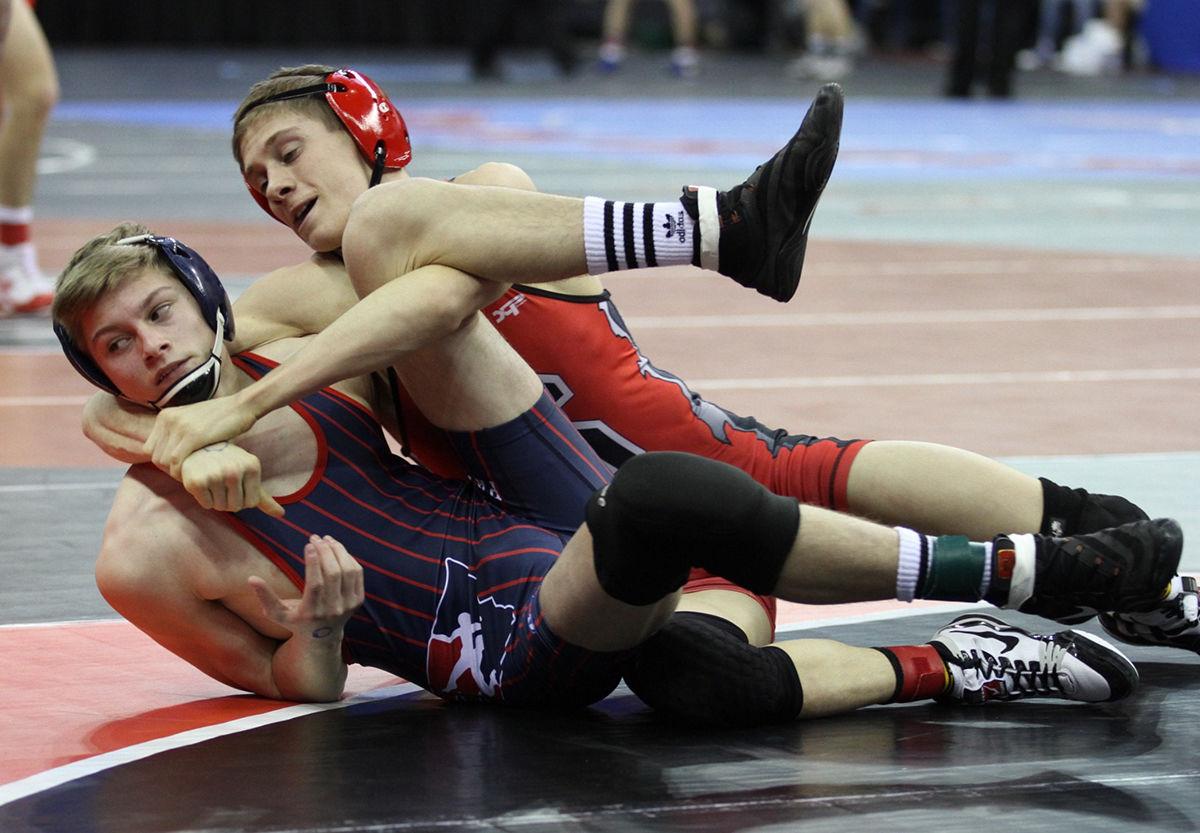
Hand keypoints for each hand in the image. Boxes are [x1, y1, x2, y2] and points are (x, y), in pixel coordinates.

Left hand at [145, 394, 258, 479]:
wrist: (242, 406)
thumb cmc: (222, 417)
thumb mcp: (192, 421)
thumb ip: (178, 433)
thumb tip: (170, 454)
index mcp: (165, 416)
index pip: (149, 448)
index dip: (161, 462)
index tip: (177, 468)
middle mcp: (168, 419)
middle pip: (154, 456)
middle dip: (167, 470)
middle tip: (185, 474)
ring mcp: (179, 426)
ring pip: (163, 461)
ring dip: (175, 473)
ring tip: (190, 475)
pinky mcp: (192, 435)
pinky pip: (176, 461)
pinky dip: (182, 472)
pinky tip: (194, 475)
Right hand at [180, 442, 284, 517]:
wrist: (197, 448)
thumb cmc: (228, 463)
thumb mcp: (249, 475)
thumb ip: (264, 497)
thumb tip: (282, 514)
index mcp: (252, 467)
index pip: (251, 503)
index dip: (242, 499)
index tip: (235, 484)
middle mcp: (235, 470)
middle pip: (235, 507)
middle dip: (228, 500)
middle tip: (221, 483)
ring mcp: (216, 475)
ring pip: (220, 507)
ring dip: (215, 499)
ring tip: (212, 480)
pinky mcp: (197, 481)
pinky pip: (206, 505)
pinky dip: (203, 498)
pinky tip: (202, 482)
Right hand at [248, 535, 363, 638]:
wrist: (322, 638)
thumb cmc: (296, 622)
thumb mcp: (277, 614)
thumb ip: (264, 597)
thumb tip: (251, 578)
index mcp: (311, 613)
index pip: (316, 584)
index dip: (313, 562)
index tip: (308, 544)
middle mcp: (332, 610)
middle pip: (333, 574)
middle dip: (325, 551)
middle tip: (316, 538)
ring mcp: (348, 605)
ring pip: (347, 571)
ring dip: (338, 551)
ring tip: (327, 539)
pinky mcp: (358, 600)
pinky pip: (357, 573)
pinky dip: (348, 558)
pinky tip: (337, 549)